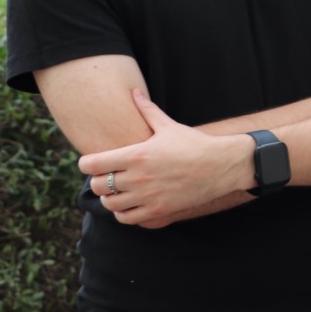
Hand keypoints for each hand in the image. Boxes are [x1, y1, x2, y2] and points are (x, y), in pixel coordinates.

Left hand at [77, 90, 252, 228]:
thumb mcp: (169, 126)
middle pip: (97, 186)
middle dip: (98, 181)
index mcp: (137, 154)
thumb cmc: (195, 144)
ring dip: (110, 198)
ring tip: (118, 192)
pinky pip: (127, 218)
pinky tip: (130, 204)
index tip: (93, 162)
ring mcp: (148, 197)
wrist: (223, 165)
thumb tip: (135, 92)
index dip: (87, 164)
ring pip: (109, 204)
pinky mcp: (158, 211)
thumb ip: (147, 111)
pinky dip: (123, 213)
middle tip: (107, 177)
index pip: (92, 164)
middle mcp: (138, 177)